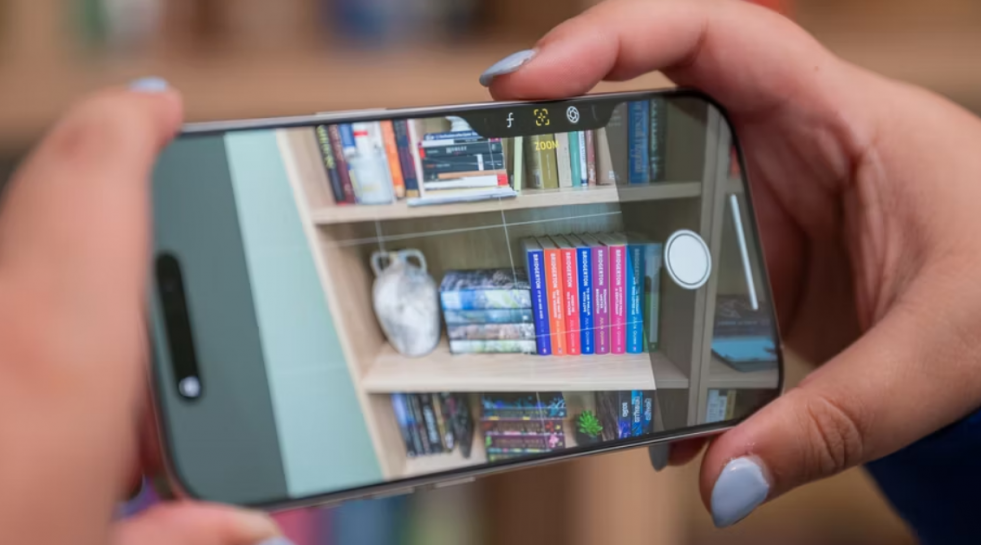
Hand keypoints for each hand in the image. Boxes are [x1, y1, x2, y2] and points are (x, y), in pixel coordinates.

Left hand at [0, 80, 287, 544]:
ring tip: (64, 413)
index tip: (163, 110)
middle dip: (97, 249)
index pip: (94, 172)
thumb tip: (245, 525)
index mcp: (52, 350)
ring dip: (33, 303)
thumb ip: (183, 531)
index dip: (133, 123)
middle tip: (126, 350)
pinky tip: (4, 410)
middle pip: (42, 216)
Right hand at [481, 0, 980, 527]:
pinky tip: (617, 364)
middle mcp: (786, 141)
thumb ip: (828, 424)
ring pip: (649, 183)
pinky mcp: (750, 246)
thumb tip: (721, 481)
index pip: (712, 34)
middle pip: (651, 100)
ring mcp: (761, 195)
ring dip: (591, 226)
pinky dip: (635, 303)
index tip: (531, 79)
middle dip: (565, 124)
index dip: (611, 38)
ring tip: (531, 262)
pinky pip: (672, 256)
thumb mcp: (936, 352)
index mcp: (838, 115)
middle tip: (492, 162)